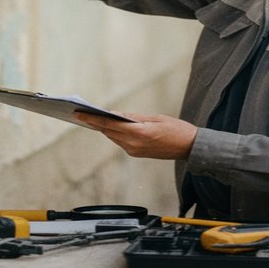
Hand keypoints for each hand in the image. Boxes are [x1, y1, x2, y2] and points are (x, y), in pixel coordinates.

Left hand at [75, 112, 197, 159]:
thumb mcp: (156, 118)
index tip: (78, 114)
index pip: (109, 124)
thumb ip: (134, 117)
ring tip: (91, 117)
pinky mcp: (137, 154)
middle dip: (95, 122)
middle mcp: (133, 145)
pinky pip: (121, 141)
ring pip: (113, 137)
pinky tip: (110, 125)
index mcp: (138, 133)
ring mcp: (134, 151)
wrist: (190, 148)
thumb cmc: (176, 129)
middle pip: (108, 131)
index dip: (92, 119)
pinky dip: (114, 133)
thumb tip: (116, 114)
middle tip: (80, 113)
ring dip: (104, 128)